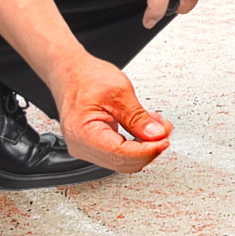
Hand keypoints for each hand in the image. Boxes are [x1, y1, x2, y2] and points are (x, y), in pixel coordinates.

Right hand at [53, 55, 171, 171]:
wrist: (70, 73)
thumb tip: (156, 135)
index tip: (163, 141)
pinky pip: (119, 154)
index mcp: (83, 132)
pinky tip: (145, 131)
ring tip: (156, 126)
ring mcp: (86, 148)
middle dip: (148, 148)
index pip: (120, 154)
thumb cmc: (86, 78)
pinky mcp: (95, 146)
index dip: (147, 150)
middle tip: (164, 130)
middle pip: (123, 162)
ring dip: (144, 147)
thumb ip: (138, 117)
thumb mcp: (119, 92)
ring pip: (124, 161)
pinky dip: (136, 145)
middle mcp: (81, 145)